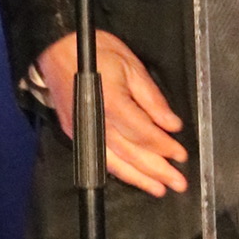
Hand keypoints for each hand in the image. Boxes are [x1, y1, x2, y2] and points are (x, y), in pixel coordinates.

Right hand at [35, 31, 188, 196]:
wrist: (56, 49)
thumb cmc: (96, 51)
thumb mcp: (132, 66)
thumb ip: (152, 99)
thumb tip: (171, 124)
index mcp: (112, 103)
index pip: (144, 134)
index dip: (165, 147)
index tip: (182, 155)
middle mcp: (96, 122)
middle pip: (131, 154)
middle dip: (157, 170)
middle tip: (178, 182)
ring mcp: (82, 130)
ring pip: (114, 162)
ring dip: (138, 178)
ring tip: (159, 189)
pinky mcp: (75, 133)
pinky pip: (100, 157)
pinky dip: (118, 170)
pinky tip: (132, 177)